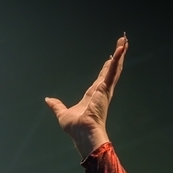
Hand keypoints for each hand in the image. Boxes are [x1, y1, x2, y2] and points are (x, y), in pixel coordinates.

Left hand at [45, 36, 126, 158]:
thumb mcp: (62, 113)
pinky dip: (116, 59)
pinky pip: (112, 71)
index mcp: (93, 96)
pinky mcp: (105, 88)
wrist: (83, 133)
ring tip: (124, 40)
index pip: (101, 78)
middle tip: (122, 43)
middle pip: (110, 70)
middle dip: (117, 56)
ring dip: (119, 54)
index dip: (106, 68)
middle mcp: (101, 91)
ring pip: (114, 67)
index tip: (109, 59)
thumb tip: (48, 100)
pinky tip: (120, 49)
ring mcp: (105, 89)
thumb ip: (56, 105)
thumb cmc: (75, 128)